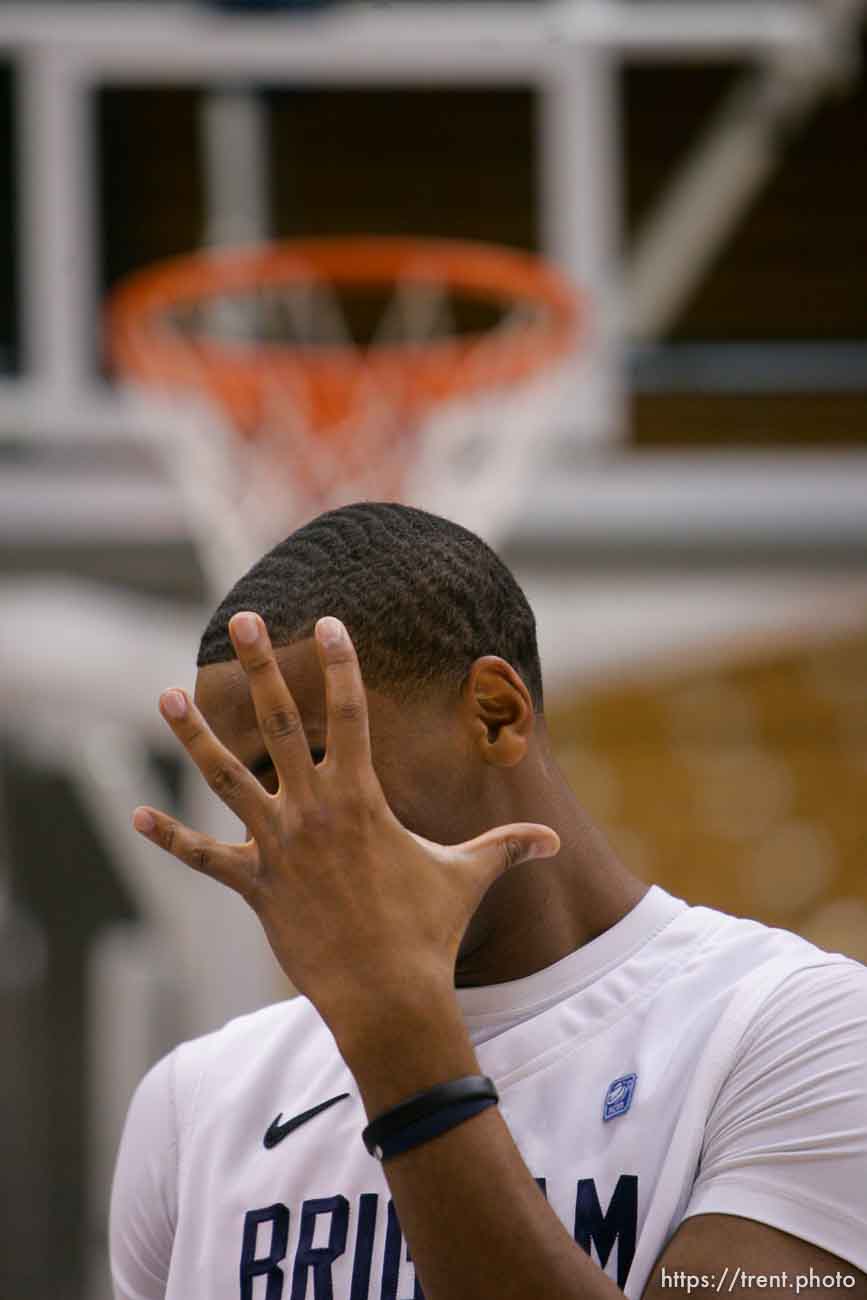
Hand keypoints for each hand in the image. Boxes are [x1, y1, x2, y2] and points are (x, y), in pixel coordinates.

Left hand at [132, 613, 559, 1037]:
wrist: (386, 994)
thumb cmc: (428, 930)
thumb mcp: (468, 877)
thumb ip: (506, 847)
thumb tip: (556, 842)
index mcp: (360, 796)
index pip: (352, 711)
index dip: (341, 662)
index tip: (328, 621)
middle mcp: (312, 808)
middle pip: (280, 721)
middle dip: (260, 666)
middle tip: (242, 619)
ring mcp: (277, 845)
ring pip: (226, 777)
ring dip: (195, 737)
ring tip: (165, 696)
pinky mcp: (254, 885)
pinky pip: (204, 858)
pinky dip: (170, 838)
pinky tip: (135, 814)